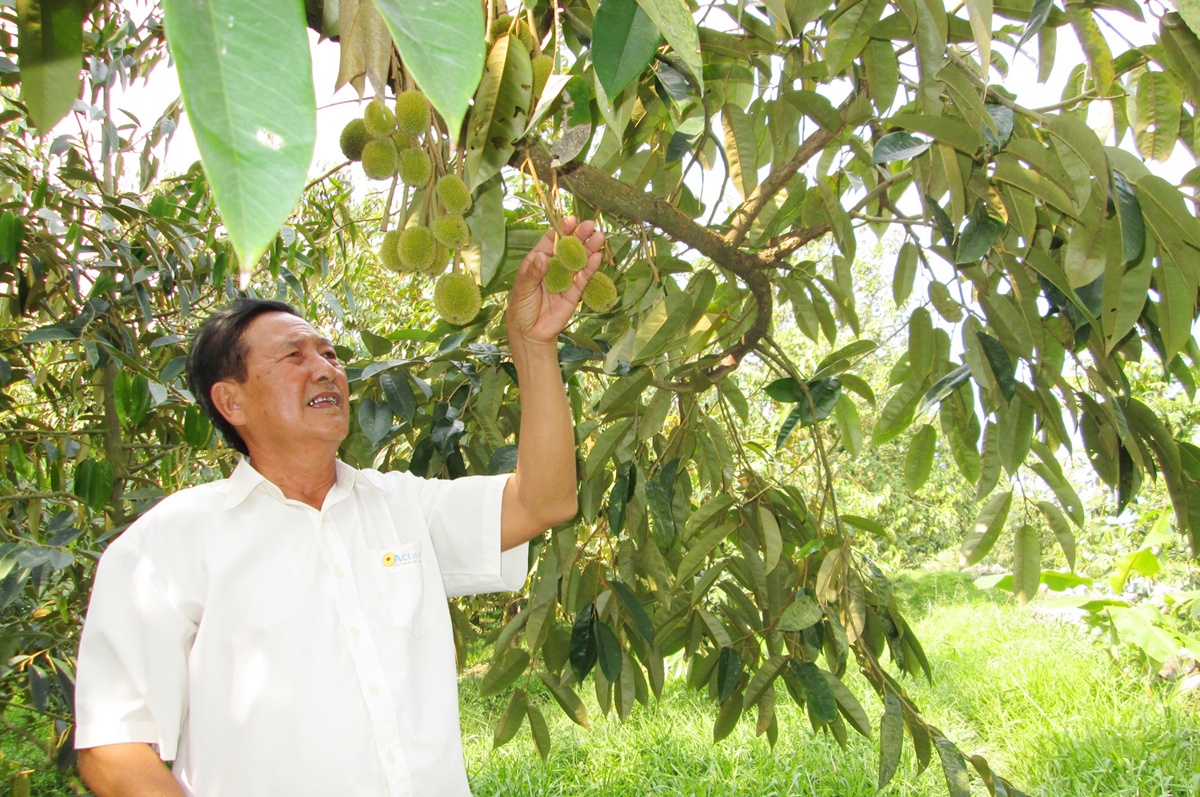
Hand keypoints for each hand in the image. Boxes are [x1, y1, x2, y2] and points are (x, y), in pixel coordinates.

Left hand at [506, 216, 604, 345]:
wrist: (530, 333)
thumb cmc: (521, 307)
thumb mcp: (523, 289)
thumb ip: (533, 273)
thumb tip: (542, 257)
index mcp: (538, 261)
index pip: (550, 242)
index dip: (561, 231)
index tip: (570, 220)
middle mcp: (553, 267)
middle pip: (568, 248)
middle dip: (578, 236)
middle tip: (589, 225)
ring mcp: (565, 279)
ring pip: (578, 261)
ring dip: (589, 249)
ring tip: (599, 237)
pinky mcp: (574, 293)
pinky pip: (582, 278)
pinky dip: (590, 268)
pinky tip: (597, 257)